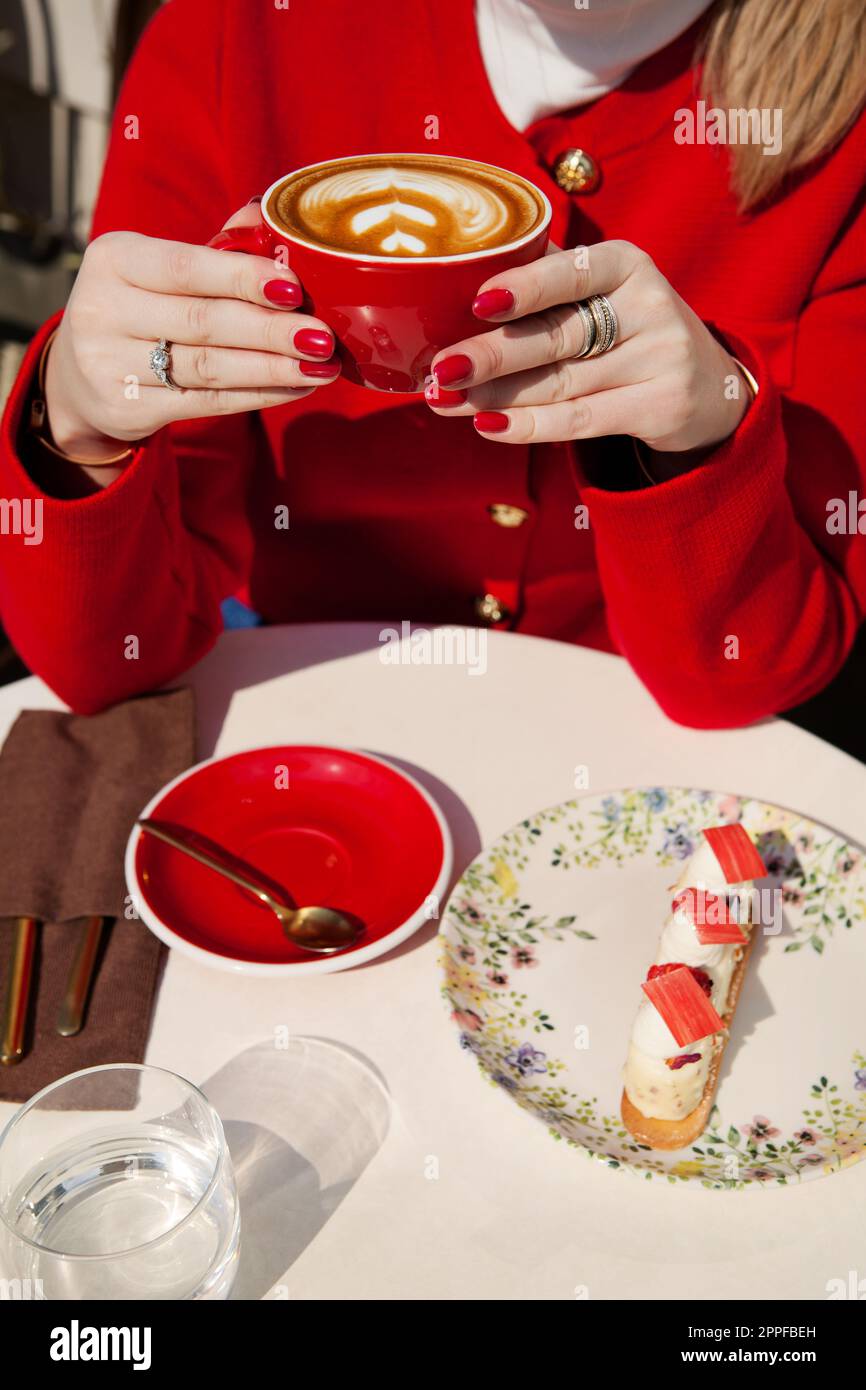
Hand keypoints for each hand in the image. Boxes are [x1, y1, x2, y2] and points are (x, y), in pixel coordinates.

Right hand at [44, 202, 339, 482]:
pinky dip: (257, 395)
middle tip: (321, 337)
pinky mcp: (128, 408)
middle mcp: (102, 310)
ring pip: (208, 368)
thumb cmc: (140, 307)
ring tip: (321, 367)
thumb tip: (269, 214)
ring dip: (272, 368)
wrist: (81, 375)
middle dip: (270, 331)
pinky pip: (206, 402)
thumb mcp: (160, 268)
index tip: (295, 288)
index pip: (184, 267)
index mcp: (113, 259)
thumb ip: (216, 247)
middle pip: (202, 322)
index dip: (241, 278)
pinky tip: (295, 387)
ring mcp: (110, 364)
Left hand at [426, 241, 750, 453]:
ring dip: (494, 395)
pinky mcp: (661, 407)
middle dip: (490, 354)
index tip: (477, 303)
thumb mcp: (603, 289)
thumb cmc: (627, 326)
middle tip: (441, 368)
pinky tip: (487, 424)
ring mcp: (659, 359)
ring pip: (560, 382)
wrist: (709, 382)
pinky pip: (581, 419)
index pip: (570, 273)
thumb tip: (459, 272)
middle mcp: (648, 306)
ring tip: (446, 399)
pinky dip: (529, 425)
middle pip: (556, 335)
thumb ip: (547, 278)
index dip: (525, 288)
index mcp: (626, 264)